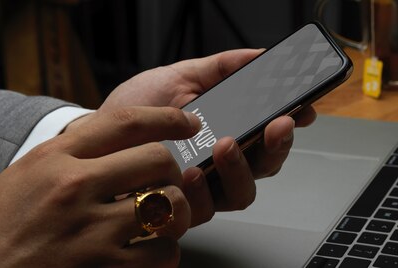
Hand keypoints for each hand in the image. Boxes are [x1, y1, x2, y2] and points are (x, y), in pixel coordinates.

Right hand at [0, 107, 200, 266]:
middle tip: (167, 184)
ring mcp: (90, 232)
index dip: (168, 117)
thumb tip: (124, 136)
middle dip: (172, 172)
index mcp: (54, 159)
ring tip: (161, 221)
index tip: (188, 122)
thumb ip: (73, 153)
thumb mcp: (28, 175)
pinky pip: (164, 252)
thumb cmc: (3, 229)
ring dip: (175, 214)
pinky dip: (164, 253)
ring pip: (170, 204)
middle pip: (158, 160)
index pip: (125, 122)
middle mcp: (73, 188)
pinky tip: (148, 251)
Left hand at [91, 49, 317, 221]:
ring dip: (241, 169)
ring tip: (226, 145)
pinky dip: (202, 190)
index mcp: (230, 131)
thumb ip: (223, 67)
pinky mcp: (182, 210)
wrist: (95, 136)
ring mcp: (205, 189)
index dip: (292, 125)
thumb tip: (261, 55)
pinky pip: (205, 208)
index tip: (302, 110)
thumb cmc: (138, 109)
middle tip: (276, 125)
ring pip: (244, 192)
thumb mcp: (182, 77)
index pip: (271, 134)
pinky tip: (193, 171)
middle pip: (268, 165)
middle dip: (278, 145)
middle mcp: (223, 164)